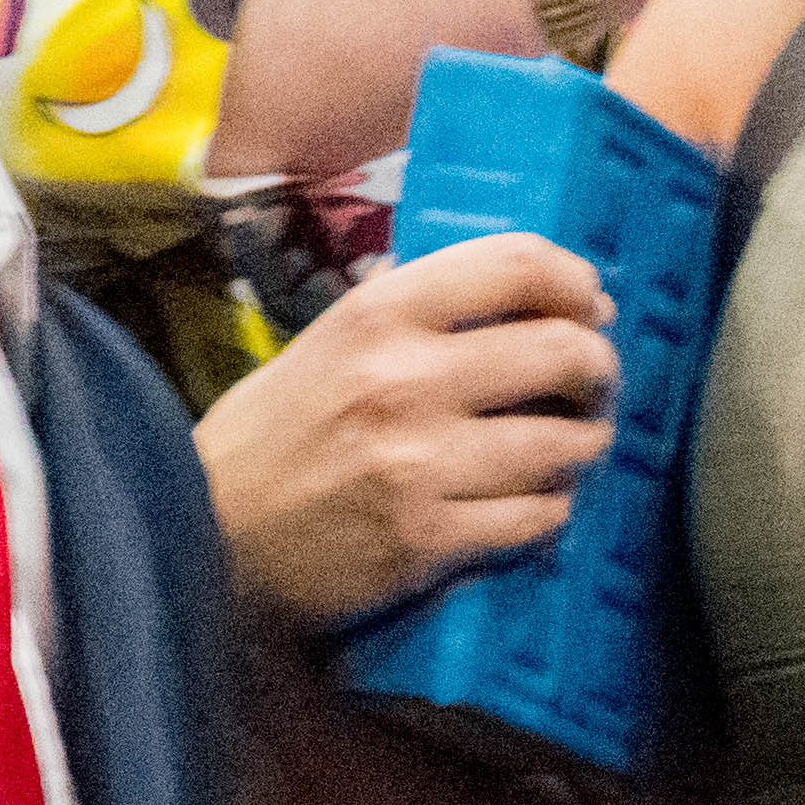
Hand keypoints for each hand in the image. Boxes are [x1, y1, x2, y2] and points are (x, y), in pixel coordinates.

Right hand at [202, 231, 615, 622]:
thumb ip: (405, 311)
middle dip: (598, 368)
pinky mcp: (427, 540)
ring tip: (575, 445)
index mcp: (378, 316)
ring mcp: (419, 464)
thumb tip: (504, 284)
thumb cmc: (270, 436)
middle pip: (560, 350)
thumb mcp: (324, 343)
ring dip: (584, 444)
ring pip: (562, 444)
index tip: (591, 305)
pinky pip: (535, 518)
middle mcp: (404, 381)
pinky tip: (535, 503)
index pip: (515, 265)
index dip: (575, 282)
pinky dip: (549, 510)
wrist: (206, 534)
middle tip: (593, 382)